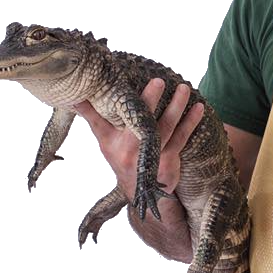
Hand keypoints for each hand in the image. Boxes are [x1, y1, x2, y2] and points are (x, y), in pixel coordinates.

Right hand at [72, 78, 203, 199]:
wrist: (141, 191)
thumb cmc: (122, 157)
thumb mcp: (105, 141)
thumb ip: (93, 117)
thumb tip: (74, 96)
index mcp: (113, 142)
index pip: (106, 121)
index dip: (110, 106)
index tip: (116, 86)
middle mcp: (131, 150)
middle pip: (142, 122)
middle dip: (150, 101)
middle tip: (159, 81)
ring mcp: (151, 155)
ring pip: (165, 128)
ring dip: (176, 107)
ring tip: (184, 88)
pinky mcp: (168, 159)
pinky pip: (181, 137)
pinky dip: (190, 122)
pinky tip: (198, 108)